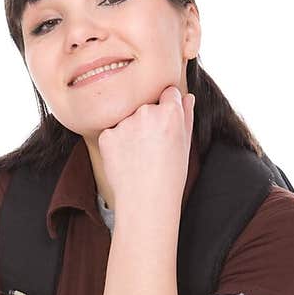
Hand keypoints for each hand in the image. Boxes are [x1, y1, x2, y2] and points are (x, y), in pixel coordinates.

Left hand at [97, 84, 194, 216]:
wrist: (146, 202)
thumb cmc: (170, 177)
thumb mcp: (185, 146)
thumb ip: (186, 117)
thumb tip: (186, 96)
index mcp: (170, 112)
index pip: (168, 92)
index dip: (168, 108)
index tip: (166, 126)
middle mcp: (146, 112)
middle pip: (146, 104)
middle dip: (148, 119)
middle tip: (151, 148)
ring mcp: (124, 123)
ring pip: (127, 118)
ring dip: (131, 131)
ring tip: (139, 158)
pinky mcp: (107, 135)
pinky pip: (112, 133)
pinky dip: (116, 145)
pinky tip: (126, 162)